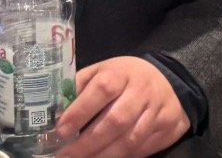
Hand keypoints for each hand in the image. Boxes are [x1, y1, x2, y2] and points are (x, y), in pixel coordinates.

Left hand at [56, 56, 190, 157]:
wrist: (167, 80)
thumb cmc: (124, 78)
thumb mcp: (102, 72)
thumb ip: (80, 88)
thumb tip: (53, 111)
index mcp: (121, 73)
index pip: (101, 90)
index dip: (80, 112)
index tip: (60, 131)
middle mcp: (141, 90)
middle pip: (116, 120)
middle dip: (88, 143)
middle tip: (66, 156)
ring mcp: (156, 110)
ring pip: (130, 140)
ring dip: (104, 155)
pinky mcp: (166, 126)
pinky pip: (143, 148)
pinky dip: (123, 157)